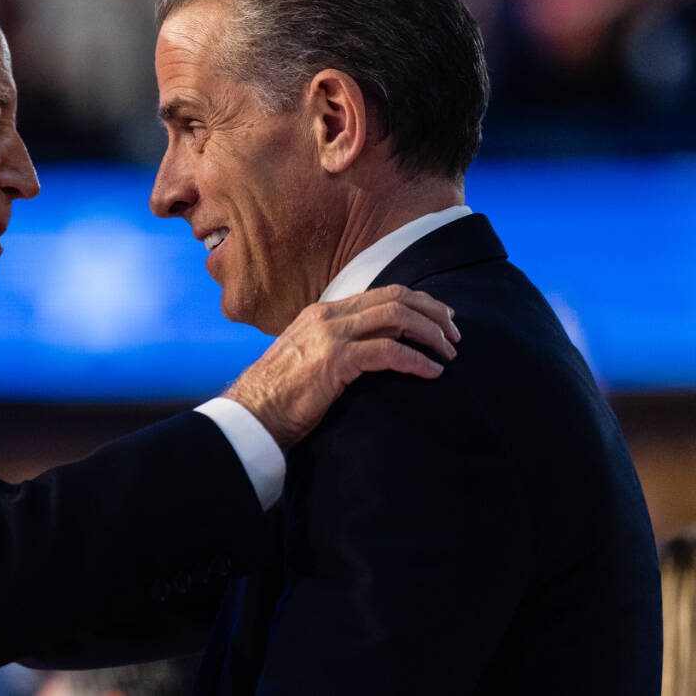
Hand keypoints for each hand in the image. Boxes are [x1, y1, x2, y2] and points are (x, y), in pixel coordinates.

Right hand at [225, 285, 459, 448]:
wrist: (252, 413)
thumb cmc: (279, 395)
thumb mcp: (308, 358)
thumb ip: (336, 346)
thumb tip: (371, 351)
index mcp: (322, 312)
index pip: (381, 294)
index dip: (418, 303)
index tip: (441, 320)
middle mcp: (328, 316)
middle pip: (395, 298)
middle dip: (432, 313)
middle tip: (454, 336)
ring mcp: (330, 336)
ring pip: (396, 317)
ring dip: (430, 334)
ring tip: (448, 354)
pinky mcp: (335, 361)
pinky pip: (388, 352)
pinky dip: (416, 360)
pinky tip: (432, 372)